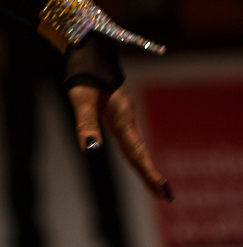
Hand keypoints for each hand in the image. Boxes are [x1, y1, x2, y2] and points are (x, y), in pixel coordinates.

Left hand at [68, 84, 172, 201]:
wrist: (89, 49)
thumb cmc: (83, 74)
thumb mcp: (81, 99)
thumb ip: (86, 124)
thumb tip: (90, 150)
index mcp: (121, 116)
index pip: (136, 151)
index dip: (148, 172)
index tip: (164, 192)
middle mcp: (127, 116)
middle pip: (140, 151)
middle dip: (150, 174)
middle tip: (166, 196)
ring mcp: (125, 112)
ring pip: (136, 144)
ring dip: (144, 164)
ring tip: (155, 185)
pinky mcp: (119, 108)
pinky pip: (130, 135)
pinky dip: (136, 151)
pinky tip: (137, 157)